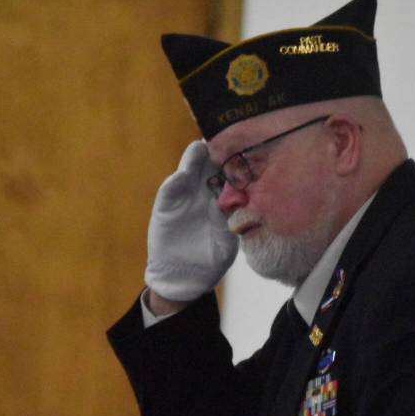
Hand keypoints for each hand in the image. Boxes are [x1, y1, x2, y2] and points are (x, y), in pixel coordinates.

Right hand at [144, 140, 237, 300]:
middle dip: (216, 153)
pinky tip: (182, 175)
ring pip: (189, 172)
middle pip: (209, 166)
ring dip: (193, 160)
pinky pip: (170, 190)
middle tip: (223, 139)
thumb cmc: (212, 259)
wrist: (184, 276)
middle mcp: (203, 192)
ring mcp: (184, 196)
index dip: (235, 163)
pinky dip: (176, 181)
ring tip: (200, 148)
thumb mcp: (228, 241)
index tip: (245, 150)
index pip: (229, 174)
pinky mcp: (166, 205)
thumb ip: (234, 224)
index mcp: (221, 198)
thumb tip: (248, 210)